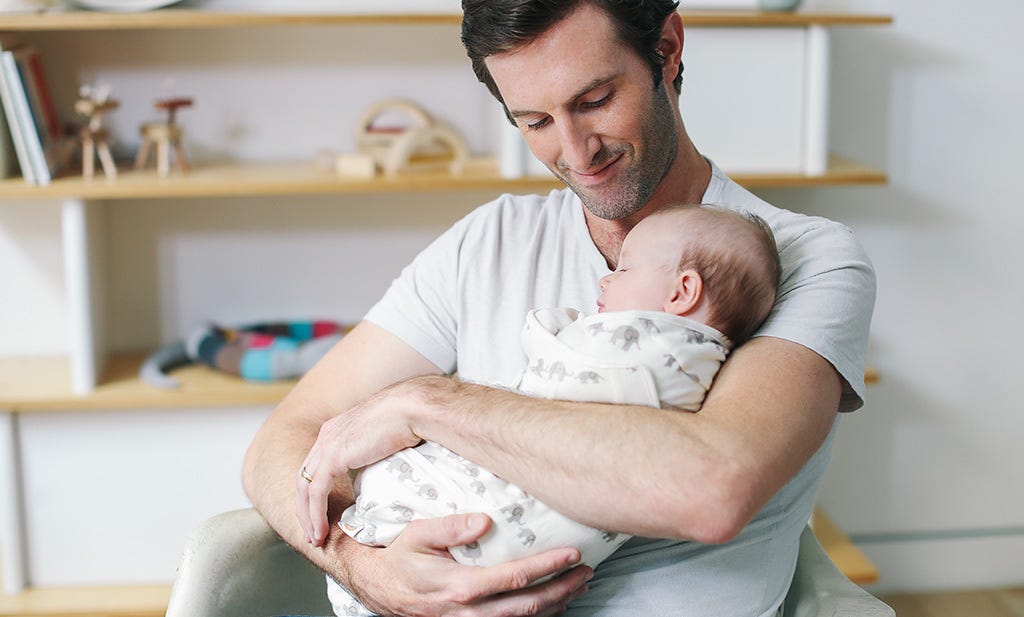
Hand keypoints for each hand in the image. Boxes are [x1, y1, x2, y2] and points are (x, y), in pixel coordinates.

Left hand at [297, 380, 424, 544]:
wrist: (412, 408)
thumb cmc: (410, 419)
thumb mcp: (386, 440)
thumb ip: (375, 454)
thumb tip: (382, 473)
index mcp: (337, 429)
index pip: (316, 465)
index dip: (314, 492)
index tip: (321, 513)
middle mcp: (327, 435)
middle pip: (304, 477)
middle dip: (305, 507)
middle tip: (312, 531)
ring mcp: (328, 445)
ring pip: (305, 488)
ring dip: (308, 516)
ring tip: (315, 538)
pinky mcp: (334, 456)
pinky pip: (316, 492)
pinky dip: (316, 514)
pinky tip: (321, 530)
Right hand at [350, 513, 592, 616]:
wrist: (378, 587)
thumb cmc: (400, 557)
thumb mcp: (417, 533)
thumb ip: (451, 526)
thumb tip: (486, 520)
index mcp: (460, 586)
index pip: (515, 578)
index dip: (547, 567)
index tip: (572, 553)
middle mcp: (469, 613)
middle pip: (528, 606)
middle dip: (562, 589)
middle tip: (585, 571)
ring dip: (556, 605)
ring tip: (579, 586)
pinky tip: (553, 604)